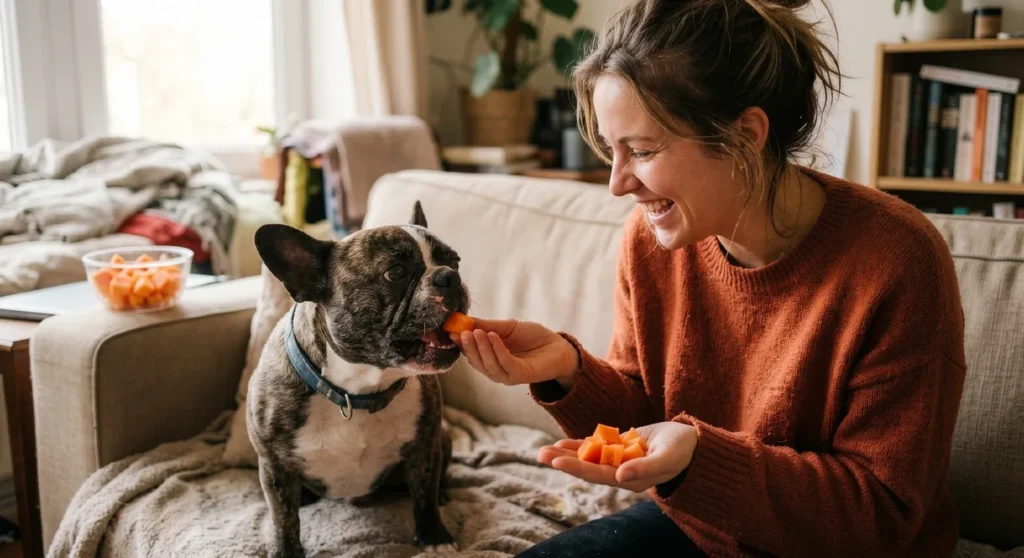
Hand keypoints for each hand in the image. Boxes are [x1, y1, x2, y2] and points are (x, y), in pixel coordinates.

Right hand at [451, 318, 579, 387]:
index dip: (459, 343)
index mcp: (489, 358)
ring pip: (488, 364)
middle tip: (462, 332)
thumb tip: (464, 321)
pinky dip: (497, 350)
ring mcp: (506, 375)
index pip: (469, 353)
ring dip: (481, 347)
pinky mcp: (519, 375)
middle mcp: (495, 369)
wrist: (557, 346)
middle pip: (475, 361)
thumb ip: (487, 326)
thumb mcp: (507, 327)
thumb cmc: (532, 337)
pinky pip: (504, 363)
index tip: (450, 330)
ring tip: (477, 332)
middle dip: (468, 347)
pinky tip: (493, 336)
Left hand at [538, 421, 697, 492]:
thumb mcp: (667, 458)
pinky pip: (596, 446)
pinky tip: (561, 443)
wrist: (692, 442)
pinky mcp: (620, 447)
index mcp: (630, 479)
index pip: (598, 475)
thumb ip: (646, 468)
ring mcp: (619, 460)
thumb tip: (619, 476)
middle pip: (587, 467)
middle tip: (541, 454)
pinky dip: (579, 445)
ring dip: (566, 454)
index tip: (557, 462)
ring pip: (588, 457)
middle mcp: (620, 472)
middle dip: (564, 461)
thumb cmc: (683, 450)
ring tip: (543, 450)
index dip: (577, 468)